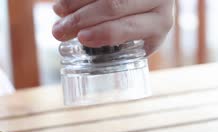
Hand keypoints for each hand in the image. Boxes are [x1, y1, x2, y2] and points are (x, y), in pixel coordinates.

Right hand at [52, 0, 174, 55]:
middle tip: (60, 30)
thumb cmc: (141, 25)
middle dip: (82, 18)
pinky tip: (63, 2)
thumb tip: (76, 43)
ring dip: (75, 2)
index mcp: (159, 24)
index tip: (82, 38)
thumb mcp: (138, 38)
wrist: (152, 3)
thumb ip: (118, 41)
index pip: (129, 27)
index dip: (104, 32)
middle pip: (114, 5)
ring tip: (57, 12)